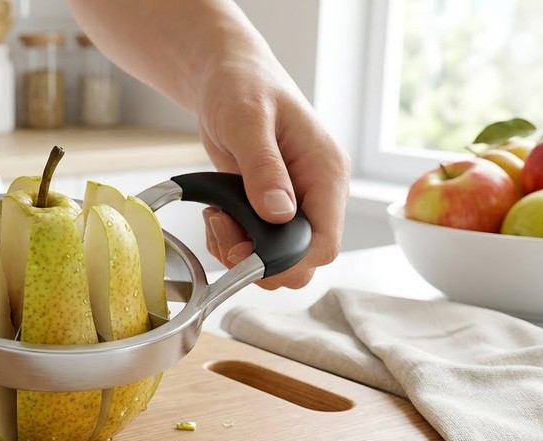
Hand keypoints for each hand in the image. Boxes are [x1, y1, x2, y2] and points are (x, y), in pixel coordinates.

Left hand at [198, 54, 349, 289]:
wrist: (227, 77)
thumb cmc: (243, 85)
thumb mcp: (248, 120)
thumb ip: (263, 167)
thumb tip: (279, 213)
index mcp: (327, 173)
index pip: (325, 243)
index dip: (288, 261)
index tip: (245, 253)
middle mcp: (317, 195)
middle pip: (303, 260)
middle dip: (259, 260)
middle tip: (223, 230)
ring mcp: (295, 204)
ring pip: (277, 258)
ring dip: (239, 251)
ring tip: (216, 217)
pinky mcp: (270, 208)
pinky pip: (257, 245)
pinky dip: (230, 242)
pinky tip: (216, 215)